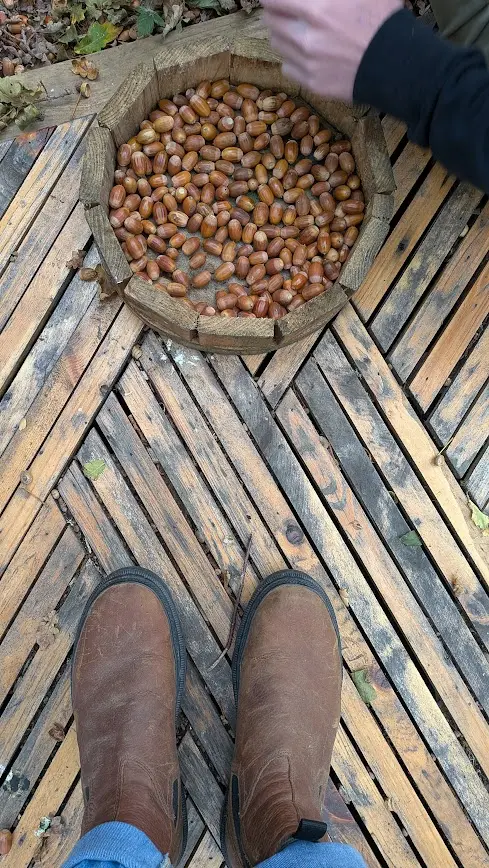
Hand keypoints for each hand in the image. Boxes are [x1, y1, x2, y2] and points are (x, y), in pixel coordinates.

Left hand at [261, 0, 402, 101]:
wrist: (397, 64)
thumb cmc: (382, 19)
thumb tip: (307, 0)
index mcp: (315, 8)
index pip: (273, 0)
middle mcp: (305, 36)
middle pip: (272, 21)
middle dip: (277, 14)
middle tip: (289, 13)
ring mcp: (307, 63)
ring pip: (278, 45)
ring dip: (284, 36)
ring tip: (300, 33)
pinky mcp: (312, 83)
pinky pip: (288, 68)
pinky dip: (293, 59)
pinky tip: (307, 55)